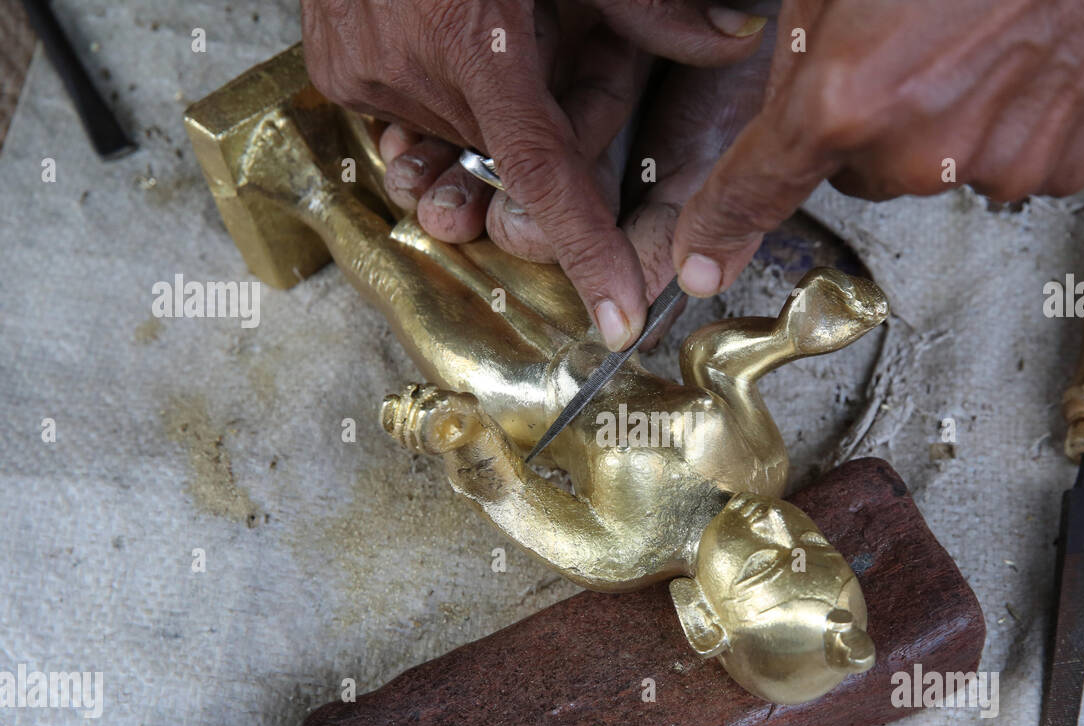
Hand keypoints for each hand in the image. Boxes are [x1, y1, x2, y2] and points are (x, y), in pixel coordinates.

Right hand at [300, 0, 766, 346]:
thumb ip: (650, 3)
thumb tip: (735, 36)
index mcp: (472, 36)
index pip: (541, 172)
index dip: (585, 248)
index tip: (615, 316)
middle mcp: (410, 66)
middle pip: (503, 152)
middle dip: (536, 121)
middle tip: (532, 42)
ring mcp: (361, 70)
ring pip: (455, 136)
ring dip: (481, 105)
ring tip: (473, 27)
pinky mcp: (328, 66)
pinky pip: (402, 112)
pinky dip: (434, 92)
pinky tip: (434, 33)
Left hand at [671, 0, 1083, 297]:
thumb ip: (798, 56)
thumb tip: (783, 119)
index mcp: (849, 97)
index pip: (758, 188)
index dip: (719, 226)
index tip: (700, 263)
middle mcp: (919, 152)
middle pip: (855, 175)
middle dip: (865, 125)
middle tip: (910, 41)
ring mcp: (997, 167)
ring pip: (929, 173)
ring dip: (938, 124)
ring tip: (976, 36)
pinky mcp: (1064, 167)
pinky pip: (1002, 167)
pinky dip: (1005, 127)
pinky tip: (1023, 60)